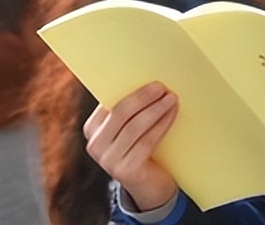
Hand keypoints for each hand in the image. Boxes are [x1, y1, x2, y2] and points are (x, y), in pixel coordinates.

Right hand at [83, 82, 178, 211]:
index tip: (149, 79)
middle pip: (120, 113)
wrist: (149, 185)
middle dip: (142, 97)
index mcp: (92, 128)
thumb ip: (130, 110)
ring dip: (156, 110)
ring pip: (135, 127)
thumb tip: (148, 82)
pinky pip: (146, 141)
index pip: (110, 103)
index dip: (130, 89)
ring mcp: (108, 160)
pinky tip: (172, 114)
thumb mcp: (130, 129)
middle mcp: (95, 145)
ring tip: (171, 98)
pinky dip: (161, 124)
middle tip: (161, 86)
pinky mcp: (125, 170)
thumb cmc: (141, 148)